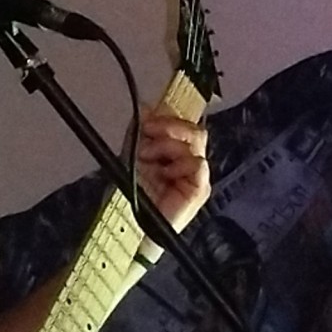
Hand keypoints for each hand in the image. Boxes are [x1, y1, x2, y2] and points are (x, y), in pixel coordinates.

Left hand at [135, 106, 209, 235]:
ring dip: (168, 144)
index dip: (170, 117)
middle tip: (147, 132)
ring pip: (196, 141)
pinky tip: (165, 174)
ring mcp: (196, 174)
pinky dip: (179, 164)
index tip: (147, 119)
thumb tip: (146, 106)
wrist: (133, 225)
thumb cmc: (133, 195)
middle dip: (169, 125)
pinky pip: (198, 164)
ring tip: (148, 158)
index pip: (183, 124)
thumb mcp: (131, 155)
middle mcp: (188, 160)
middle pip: (194, 128)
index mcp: (174, 150)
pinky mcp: (200, 188)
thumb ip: (139, 131)